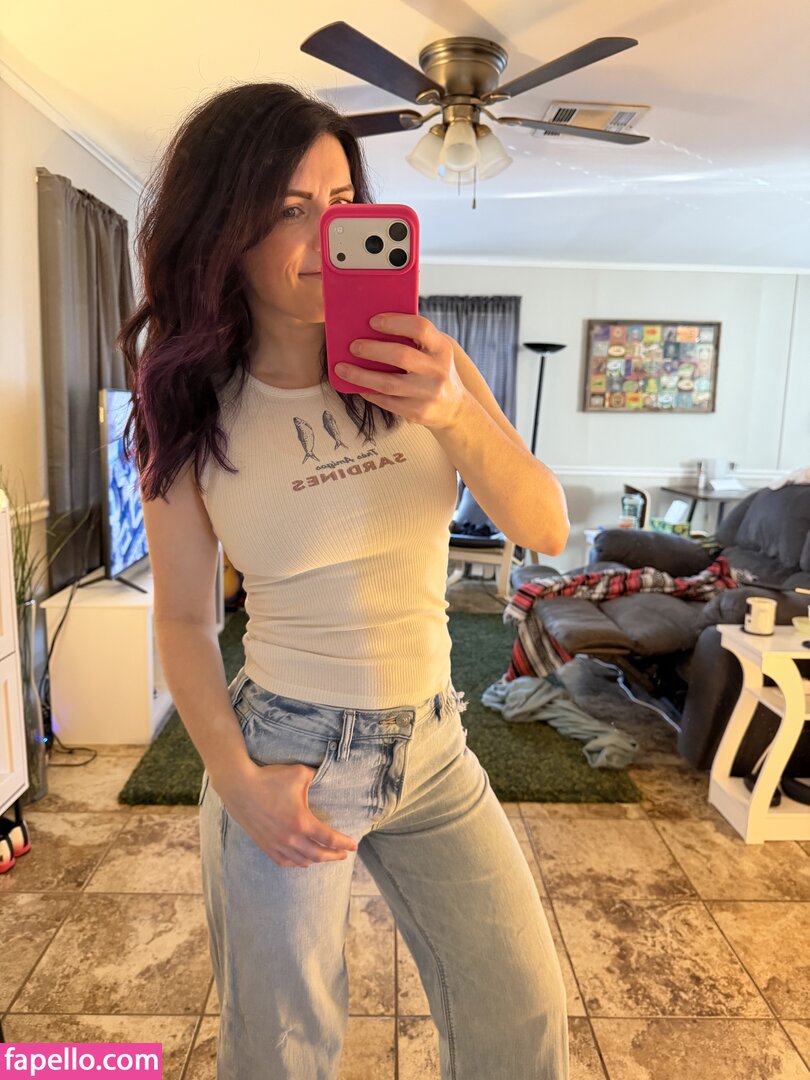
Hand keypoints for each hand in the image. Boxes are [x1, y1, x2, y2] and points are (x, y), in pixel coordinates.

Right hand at [216, 760, 357, 868]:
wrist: (239, 786)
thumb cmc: (269, 778)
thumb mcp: (299, 773)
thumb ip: (317, 776)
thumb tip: (327, 775)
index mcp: (302, 821)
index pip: (329, 838)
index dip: (344, 843)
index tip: (354, 845)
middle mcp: (290, 837)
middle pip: (318, 854)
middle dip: (334, 855)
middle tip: (343, 854)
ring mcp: (277, 844)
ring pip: (302, 861)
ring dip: (317, 860)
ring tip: (325, 856)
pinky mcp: (265, 845)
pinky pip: (285, 862)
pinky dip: (297, 863)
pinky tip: (303, 862)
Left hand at [335, 313, 468, 429]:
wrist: (454, 407)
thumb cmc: (434, 370)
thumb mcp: (434, 351)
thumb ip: (413, 338)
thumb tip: (371, 325)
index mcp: (441, 348)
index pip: (420, 328)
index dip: (395, 322)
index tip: (372, 321)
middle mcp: (437, 370)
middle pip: (401, 356)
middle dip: (372, 350)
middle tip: (353, 346)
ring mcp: (428, 393)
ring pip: (388, 383)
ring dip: (360, 375)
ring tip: (342, 368)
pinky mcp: (418, 412)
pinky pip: (387, 401)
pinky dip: (369, 392)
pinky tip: (357, 386)